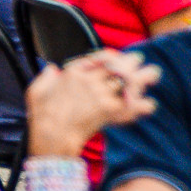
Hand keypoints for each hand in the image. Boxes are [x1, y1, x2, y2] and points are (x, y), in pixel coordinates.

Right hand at [25, 49, 159, 155]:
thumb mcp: (37, 89)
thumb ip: (46, 76)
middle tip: (142, 61)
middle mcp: (89, 80)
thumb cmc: (41, 114)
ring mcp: (100, 94)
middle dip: (132, 63)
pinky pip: (130, 106)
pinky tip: (150, 105)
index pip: (99, 58)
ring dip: (143, 78)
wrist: (52, 134)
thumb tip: (52, 69)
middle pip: (117, 68)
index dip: (112, 57)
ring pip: (127, 82)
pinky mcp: (108, 111)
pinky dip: (142, 107)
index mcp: (73, 72)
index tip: (119, 57)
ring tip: (153, 73)